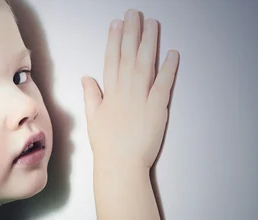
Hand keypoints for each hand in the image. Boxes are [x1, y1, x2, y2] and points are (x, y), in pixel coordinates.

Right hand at [82, 9, 178, 170]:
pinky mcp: (156, 109)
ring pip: (144, 65)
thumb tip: (86, 78)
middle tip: (134, 14)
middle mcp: (124, 93)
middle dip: (131, 33)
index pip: (111, 61)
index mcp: (109, 95)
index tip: (116, 24)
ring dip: (149, 43)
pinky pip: (163, 84)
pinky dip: (168, 68)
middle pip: (128, 57)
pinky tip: (171, 53)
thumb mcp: (93, 120)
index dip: (114, 41)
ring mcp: (141, 99)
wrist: (120, 166)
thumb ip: (91, 96)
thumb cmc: (107, 147)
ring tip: (152, 24)